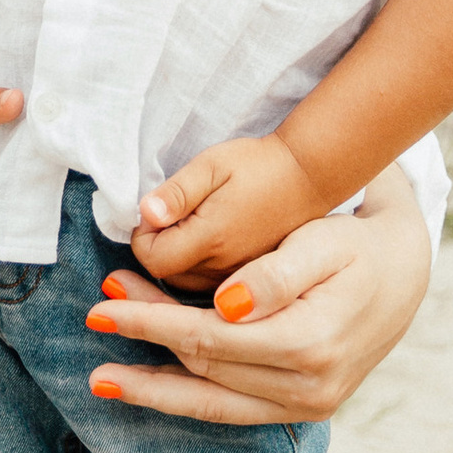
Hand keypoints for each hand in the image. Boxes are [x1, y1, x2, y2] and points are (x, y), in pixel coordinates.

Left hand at [81, 167, 432, 425]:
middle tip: (95, 316)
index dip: (152, 321)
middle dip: (145, 342)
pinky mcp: (303, 410)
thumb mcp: (320, 243)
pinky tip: (148, 389)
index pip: (210, 338)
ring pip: (212, 401)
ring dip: (154, 385)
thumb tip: (226, 304)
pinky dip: (186, 399)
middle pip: (204, 367)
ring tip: (103, 377)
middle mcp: (310, 389)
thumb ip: (275, 274)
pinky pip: (232, 410)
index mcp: (311, 344)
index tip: (105, 300)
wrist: (402, 273)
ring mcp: (308, 406)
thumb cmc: (352, 246)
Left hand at [131, 132, 329, 284]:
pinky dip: (198, 270)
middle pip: (165, 277)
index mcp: (212, 238)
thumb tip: (146, 213)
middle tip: (172, 216)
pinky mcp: (251, 279)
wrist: (309, 175)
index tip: (158, 212)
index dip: (144, 235)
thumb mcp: (211, 165)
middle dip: (158, 250)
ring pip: (186, 286)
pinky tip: (208, 243)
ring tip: (192, 226)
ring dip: (177, 262)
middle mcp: (225, 267)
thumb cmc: (258, 165)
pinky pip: (210, 287)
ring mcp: (240, 277)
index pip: (152, 258)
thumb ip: (176, 193)